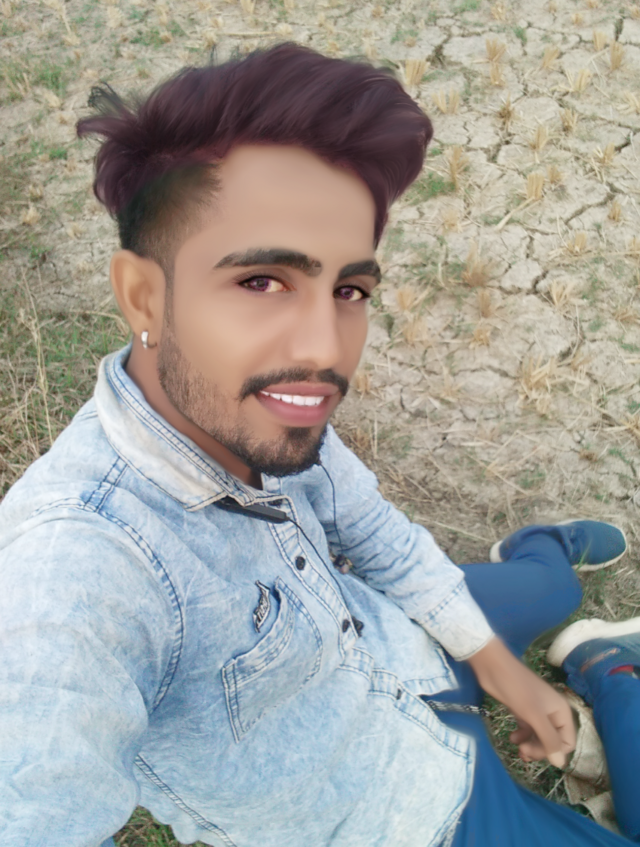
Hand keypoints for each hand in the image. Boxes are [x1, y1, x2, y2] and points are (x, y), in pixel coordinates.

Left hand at [467, 637, 575, 767]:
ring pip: (539, 738)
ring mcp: (537, 712)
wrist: (493, 668)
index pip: (567, 742)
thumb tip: (560, 765)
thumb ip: (549, 739)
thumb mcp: (534, 716)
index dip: (554, 752)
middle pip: (552, 742)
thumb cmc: (517, 689)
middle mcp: (552, 713)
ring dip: (530, 746)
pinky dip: (521, 737)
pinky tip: (512, 738)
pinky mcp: (523, 711)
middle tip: (523, 752)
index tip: (536, 753)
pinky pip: (527, 730)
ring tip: (517, 748)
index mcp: (561, 712)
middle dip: (539, 750)